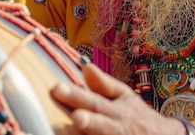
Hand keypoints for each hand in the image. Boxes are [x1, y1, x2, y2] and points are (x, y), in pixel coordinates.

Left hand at [51, 63, 194, 134]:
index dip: (77, 96)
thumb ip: (104, 85)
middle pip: (100, 124)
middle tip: (76, 116)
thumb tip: (85, 67)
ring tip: (74, 127)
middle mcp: (118, 127)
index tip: (57, 88)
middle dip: (88, 121)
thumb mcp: (124, 97)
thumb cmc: (136, 115)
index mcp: (117, 110)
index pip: (94, 101)